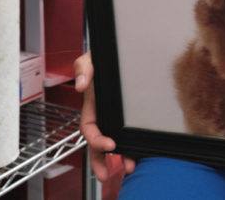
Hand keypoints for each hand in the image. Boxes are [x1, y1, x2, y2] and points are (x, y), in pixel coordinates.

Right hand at [74, 52, 136, 180]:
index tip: (109, 146)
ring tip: (130, 167)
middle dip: (101, 160)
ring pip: (116, 139)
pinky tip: (143, 152)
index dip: (96, 140)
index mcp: (92, 104)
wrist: (118, 49)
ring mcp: (116, 114)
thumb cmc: (101, 56)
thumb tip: (82, 84)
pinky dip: (135, 143)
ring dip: (121, 155)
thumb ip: (83, 68)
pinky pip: (130, 130)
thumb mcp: (90, 58)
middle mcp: (103, 112)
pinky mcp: (130, 112)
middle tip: (107, 175)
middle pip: (99, 142)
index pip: (90, 128)